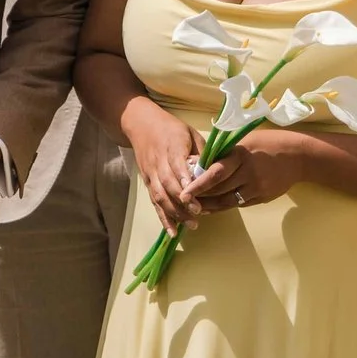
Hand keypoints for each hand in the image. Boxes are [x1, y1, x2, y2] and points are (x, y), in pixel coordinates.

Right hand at [122, 100, 204, 233]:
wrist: (141, 125)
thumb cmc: (171, 129)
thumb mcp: (190, 133)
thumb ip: (201, 152)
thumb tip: (215, 172)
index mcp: (171, 146)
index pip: (176, 165)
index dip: (184, 180)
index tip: (195, 193)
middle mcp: (158, 162)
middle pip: (168, 184)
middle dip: (182, 201)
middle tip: (198, 214)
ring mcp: (151, 174)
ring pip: (160, 196)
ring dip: (174, 212)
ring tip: (191, 224)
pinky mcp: (147, 183)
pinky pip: (155, 202)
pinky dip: (163, 218)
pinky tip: (173, 232)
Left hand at [183, 127, 302, 213]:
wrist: (298, 156)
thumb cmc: (267, 143)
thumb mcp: (245, 141)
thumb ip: (224, 153)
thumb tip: (199, 163)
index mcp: (241, 155)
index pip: (216, 172)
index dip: (198, 184)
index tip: (184, 191)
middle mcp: (248, 173)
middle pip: (219, 189)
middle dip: (200, 196)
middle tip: (183, 200)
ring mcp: (257, 187)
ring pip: (228, 201)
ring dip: (210, 205)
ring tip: (195, 206)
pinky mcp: (263, 197)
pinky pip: (239, 204)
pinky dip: (224, 206)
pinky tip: (213, 206)